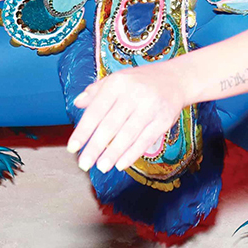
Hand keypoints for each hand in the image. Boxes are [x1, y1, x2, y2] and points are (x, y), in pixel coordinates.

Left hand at [68, 61, 188, 172]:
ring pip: (127, 135)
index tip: (72, 148)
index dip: (83, 131)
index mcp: (117, 83)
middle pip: (110, 125)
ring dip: (113, 153)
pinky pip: (145, 140)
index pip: (96, 111)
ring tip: (101, 167)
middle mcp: (133, 94)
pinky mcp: (164, 120)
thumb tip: (77, 103)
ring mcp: (150, 107)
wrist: (176, 79)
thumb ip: (95, 92)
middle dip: (95, 147)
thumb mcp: (116, 80)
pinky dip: (132, 153)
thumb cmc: (139, 82)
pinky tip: (120, 164)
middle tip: (84, 164)